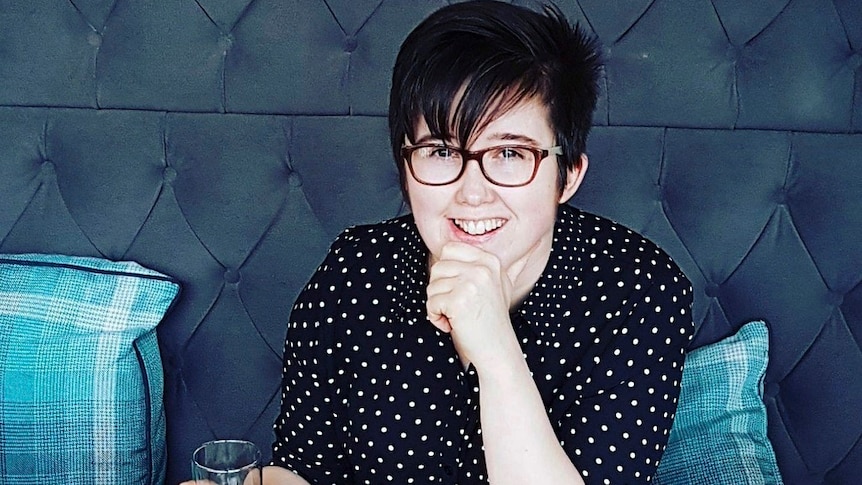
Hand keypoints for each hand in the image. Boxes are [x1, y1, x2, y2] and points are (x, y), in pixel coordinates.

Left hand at [426, 242, 517, 368]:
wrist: (497, 349)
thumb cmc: (493, 319)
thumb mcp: (502, 286)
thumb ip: (501, 266)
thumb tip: (528, 249)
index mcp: (490, 261)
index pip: (449, 249)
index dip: (445, 270)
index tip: (457, 288)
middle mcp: (482, 268)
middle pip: (438, 267)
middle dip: (439, 290)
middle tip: (457, 306)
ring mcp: (471, 283)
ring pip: (432, 286)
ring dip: (438, 306)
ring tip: (457, 316)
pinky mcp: (459, 300)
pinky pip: (431, 303)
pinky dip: (435, 318)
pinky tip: (452, 325)